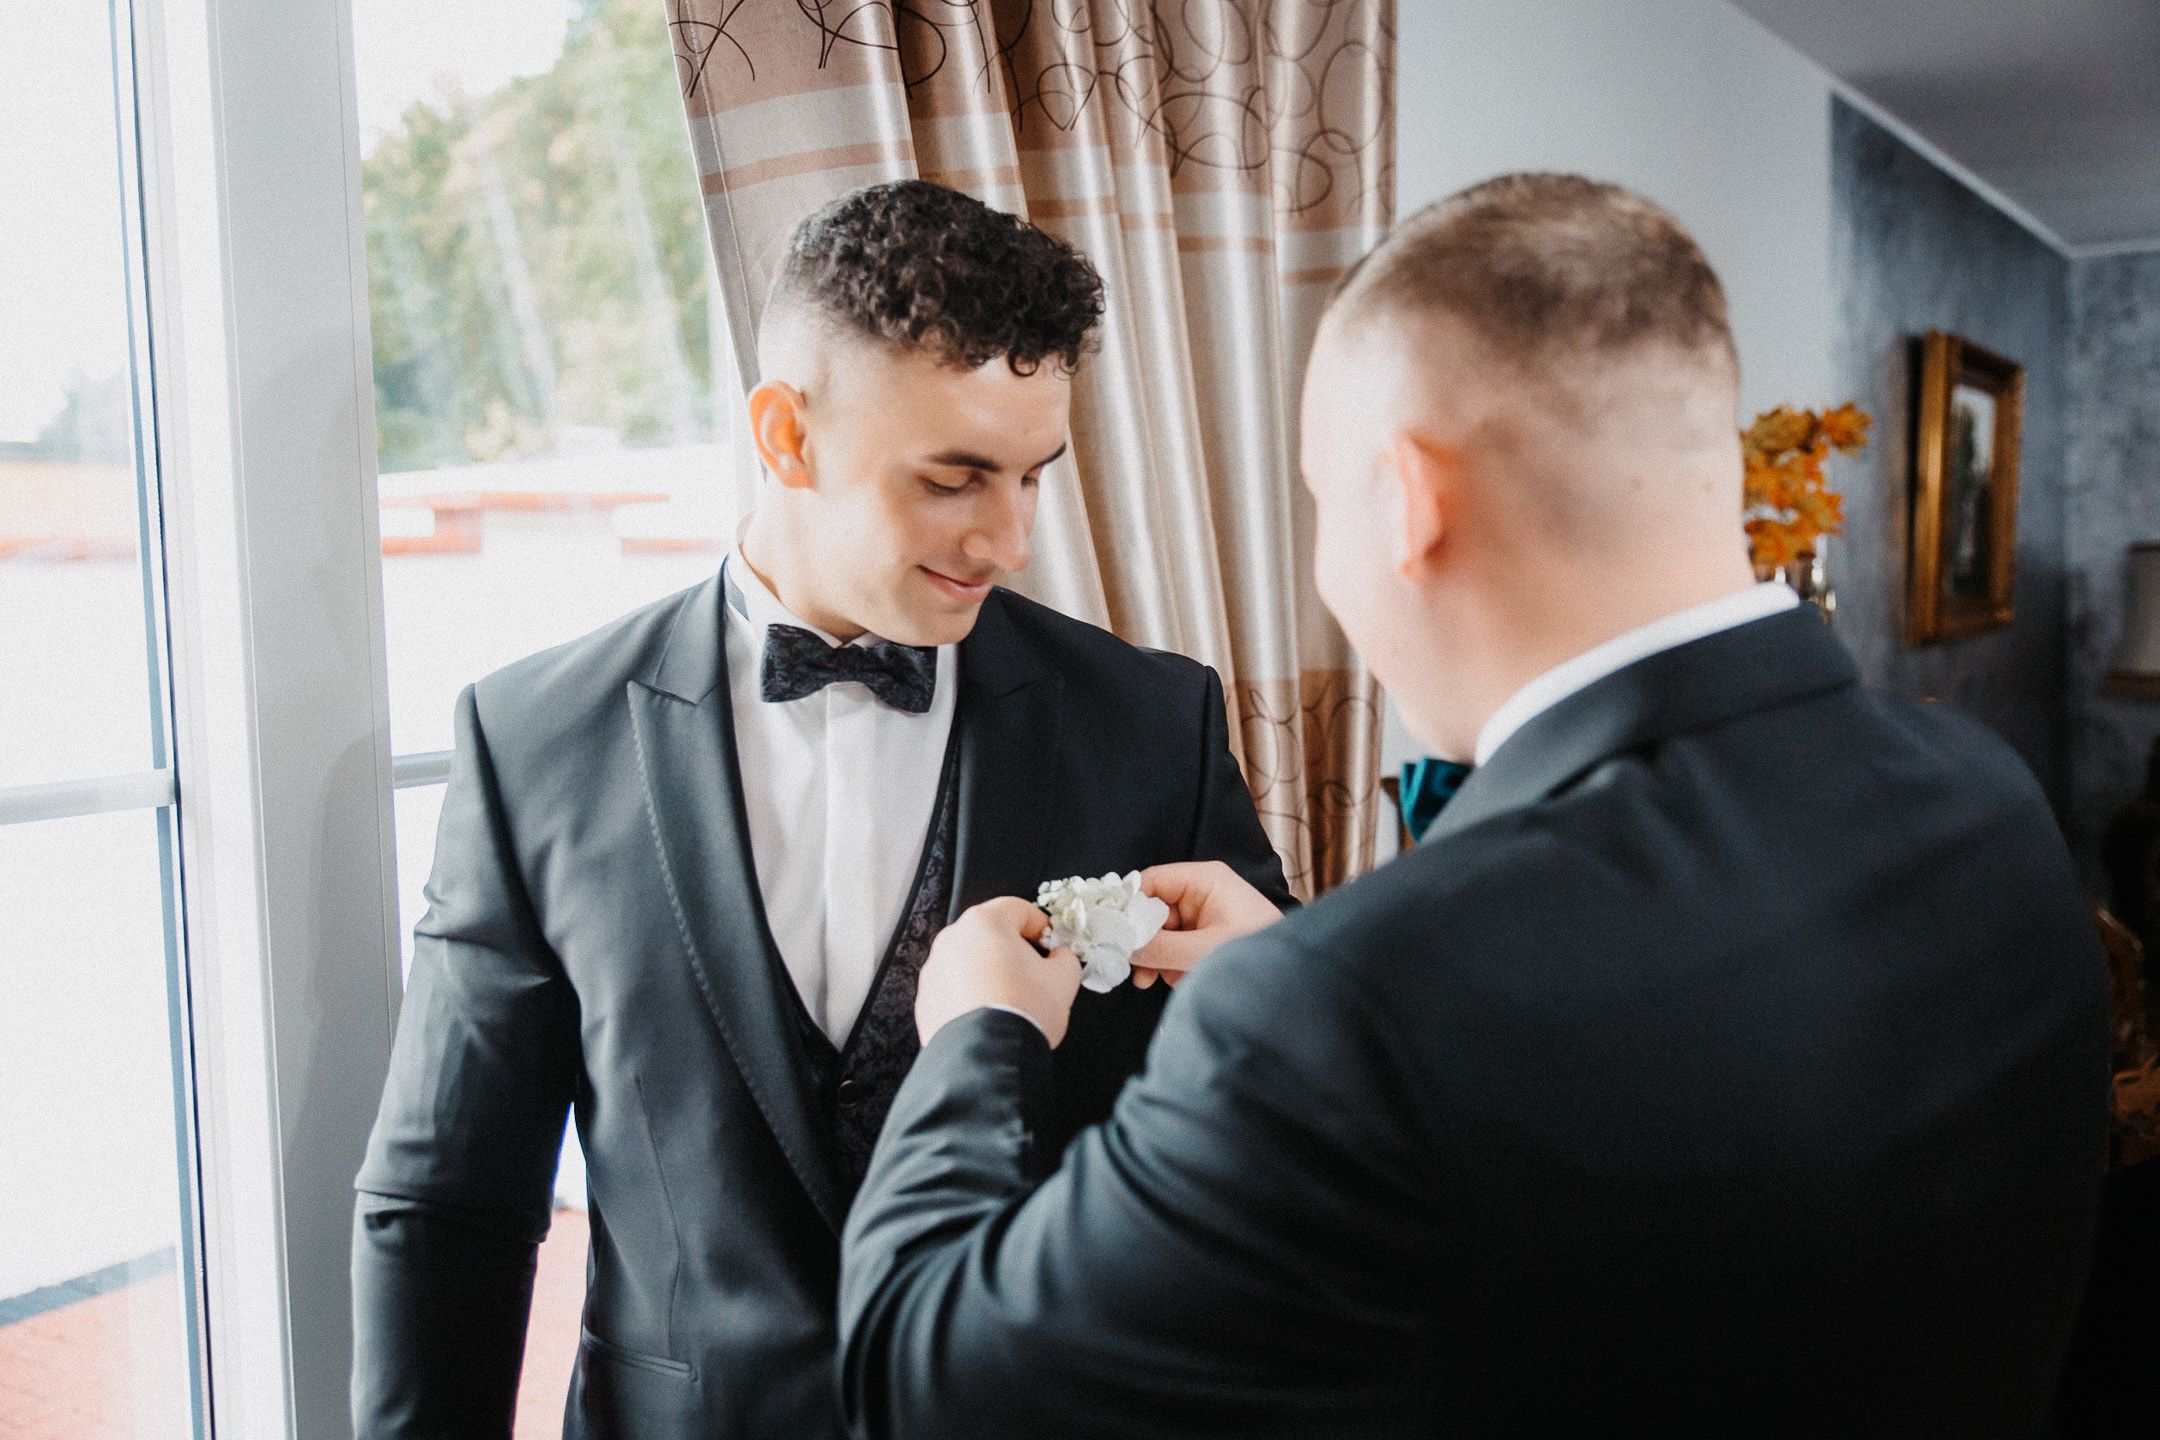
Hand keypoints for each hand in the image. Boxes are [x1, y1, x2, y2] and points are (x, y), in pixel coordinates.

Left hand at [917, 897, 1082, 1047]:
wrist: (987, 1056)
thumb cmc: (1023, 1011)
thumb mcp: (1063, 979)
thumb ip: (1065, 958)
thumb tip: (1061, 958)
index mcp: (985, 923)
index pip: (1018, 909)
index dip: (1041, 925)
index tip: (1051, 942)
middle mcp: (953, 940)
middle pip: (990, 935)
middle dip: (1013, 950)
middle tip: (1034, 973)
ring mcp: (935, 970)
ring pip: (969, 962)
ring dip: (989, 973)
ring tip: (1012, 999)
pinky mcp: (926, 1000)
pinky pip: (954, 989)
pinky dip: (970, 997)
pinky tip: (990, 1015)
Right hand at [1129, 861, 1282, 988]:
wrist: (1293, 979)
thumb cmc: (1256, 954)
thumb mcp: (1203, 951)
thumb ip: (1161, 948)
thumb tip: (1125, 947)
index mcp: (1204, 880)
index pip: (1151, 881)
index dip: (1129, 905)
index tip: (1112, 931)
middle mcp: (1202, 892)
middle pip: (1153, 909)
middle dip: (1145, 941)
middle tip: (1137, 970)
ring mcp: (1204, 915)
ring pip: (1162, 932)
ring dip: (1158, 958)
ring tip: (1162, 979)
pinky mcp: (1207, 937)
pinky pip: (1176, 946)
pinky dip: (1172, 964)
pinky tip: (1179, 980)